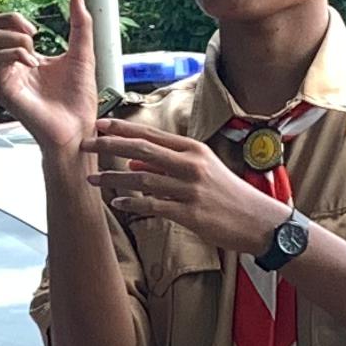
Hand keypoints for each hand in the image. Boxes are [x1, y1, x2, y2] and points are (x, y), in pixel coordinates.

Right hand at [0, 0, 100, 162]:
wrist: (78, 129)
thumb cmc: (78, 100)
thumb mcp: (83, 53)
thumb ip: (80, 23)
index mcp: (23, 58)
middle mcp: (10, 67)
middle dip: (9, 19)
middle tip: (33, 30)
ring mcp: (5, 78)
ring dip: (14, 35)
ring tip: (34, 48)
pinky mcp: (4, 89)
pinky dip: (16, 52)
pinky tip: (33, 62)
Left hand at [88, 117, 282, 255]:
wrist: (260, 221)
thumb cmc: (228, 195)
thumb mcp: (202, 172)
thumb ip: (167, 165)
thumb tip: (133, 163)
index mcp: (194, 149)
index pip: (151, 134)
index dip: (122, 128)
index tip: (98, 125)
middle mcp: (191, 164)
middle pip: (142, 149)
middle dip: (110, 145)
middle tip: (85, 144)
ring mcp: (190, 189)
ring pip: (143, 179)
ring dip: (114, 178)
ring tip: (93, 179)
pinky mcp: (190, 213)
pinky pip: (154, 206)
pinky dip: (133, 203)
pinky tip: (117, 203)